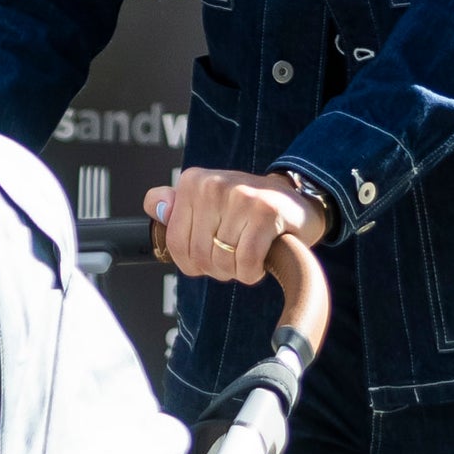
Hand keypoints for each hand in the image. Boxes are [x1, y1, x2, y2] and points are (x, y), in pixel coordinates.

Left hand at [143, 168, 328, 283]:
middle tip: (236, 254)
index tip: (212, 253)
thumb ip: (177, 205)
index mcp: (193, 181)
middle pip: (199, 256)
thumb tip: (156, 206)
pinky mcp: (265, 212)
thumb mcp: (209, 202)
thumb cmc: (248, 210)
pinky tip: (262, 259)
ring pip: (222, 262)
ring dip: (237, 271)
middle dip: (218, 268)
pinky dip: (252, 272)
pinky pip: (246, 263)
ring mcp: (240, 196)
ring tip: (250, 253)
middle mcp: (212, 184)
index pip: (176, 244)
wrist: (297, 202)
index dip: (193, 262)